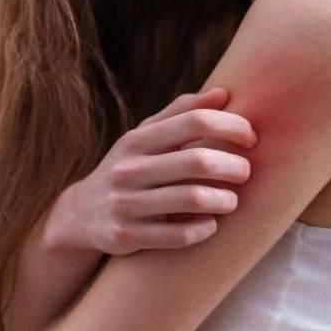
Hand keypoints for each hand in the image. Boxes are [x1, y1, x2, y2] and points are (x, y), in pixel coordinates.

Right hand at [42, 87, 257, 255]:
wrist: (81, 213)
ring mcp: (126, 203)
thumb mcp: (145, 137)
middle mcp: (129, 169)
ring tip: (232, 200)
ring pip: (192, 199)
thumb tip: (223, 94)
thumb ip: (181, 113)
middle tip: (246, 172)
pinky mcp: (126, 235)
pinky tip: (211, 224)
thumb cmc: (128, 168)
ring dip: (224, 200)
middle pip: (198, 160)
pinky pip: (177, 236)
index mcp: (138, 140)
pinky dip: (203, 229)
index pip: (194, 121)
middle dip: (233, 166)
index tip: (250, 138)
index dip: (231, 126)